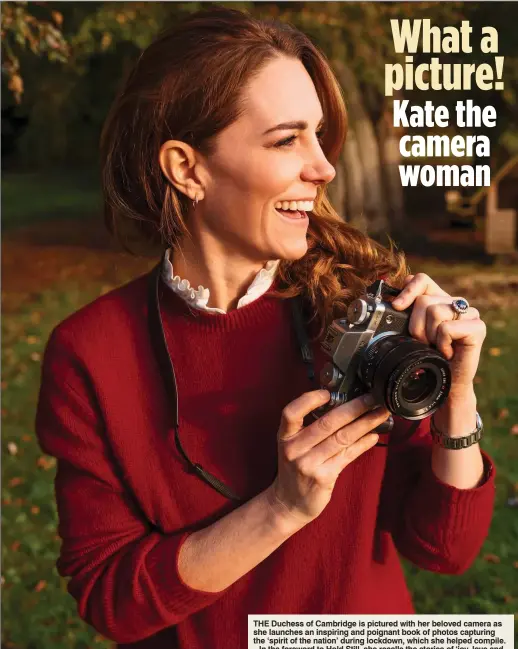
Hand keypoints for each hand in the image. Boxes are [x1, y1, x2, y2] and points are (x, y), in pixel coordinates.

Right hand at [266, 390, 389, 528]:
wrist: (288, 502)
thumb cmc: (295, 468)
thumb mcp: (293, 446)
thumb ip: (310, 428)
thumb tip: (342, 405)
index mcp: (285, 436)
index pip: (291, 413)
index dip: (308, 400)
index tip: (327, 393)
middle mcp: (294, 449)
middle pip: (326, 423)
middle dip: (354, 408)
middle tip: (372, 398)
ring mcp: (309, 464)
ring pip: (342, 438)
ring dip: (365, 424)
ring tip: (380, 414)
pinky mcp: (323, 477)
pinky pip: (347, 455)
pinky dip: (363, 444)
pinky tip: (374, 436)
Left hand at [391, 273, 485, 394]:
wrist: (444, 384)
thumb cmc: (426, 358)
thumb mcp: (409, 334)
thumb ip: (404, 314)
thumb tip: (389, 301)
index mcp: (437, 299)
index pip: (420, 279)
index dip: (407, 290)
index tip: (396, 306)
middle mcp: (453, 303)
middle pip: (424, 299)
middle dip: (415, 326)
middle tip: (423, 342)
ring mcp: (469, 313)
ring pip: (435, 311)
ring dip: (429, 336)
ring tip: (436, 347)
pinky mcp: (478, 327)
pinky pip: (447, 328)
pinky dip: (442, 344)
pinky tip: (447, 352)